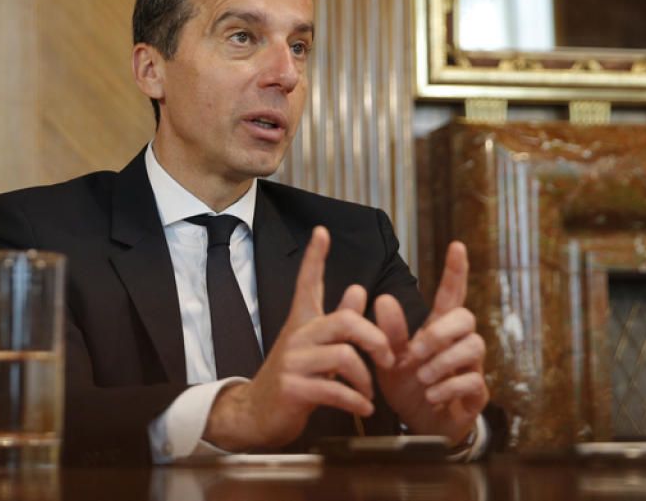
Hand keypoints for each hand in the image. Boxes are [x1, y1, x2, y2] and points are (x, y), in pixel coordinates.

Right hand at [203, 226, 396, 450]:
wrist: (257, 412)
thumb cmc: (294, 376)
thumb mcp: (315, 346)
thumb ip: (337, 319)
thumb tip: (359, 289)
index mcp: (302, 322)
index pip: (306, 283)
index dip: (314, 257)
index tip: (321, 232)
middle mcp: (297, 336)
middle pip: (345, 321)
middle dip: (375, 339)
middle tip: (388, 358)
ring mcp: (293, 362)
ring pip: (345, 357)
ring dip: (366, 379)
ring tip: (369, 393)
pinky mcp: (294, 388)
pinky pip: (336, 390)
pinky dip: (356, 401)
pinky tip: (363, 408)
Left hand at [374, 241, 487, 444]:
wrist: (418, 423)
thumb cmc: (408, 384)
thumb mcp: (391, 358)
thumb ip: (388, 332)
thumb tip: (383, 299)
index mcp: (438, 329)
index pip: (451, 294)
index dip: (455, 270)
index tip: (456, 245)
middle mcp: (458, 343)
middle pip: (466, 317)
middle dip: (441, 332)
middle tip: (416, 352)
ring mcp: (471, 367)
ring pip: (473, 347)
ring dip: (442, 361)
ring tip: (421, 377)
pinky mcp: (476, 393)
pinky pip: (473, 381)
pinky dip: (449, 386)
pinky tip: (431, 394)